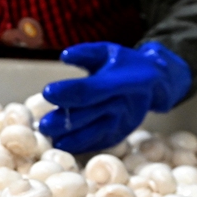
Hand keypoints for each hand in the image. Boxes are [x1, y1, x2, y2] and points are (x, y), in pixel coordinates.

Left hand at [39, 41, 190, 153]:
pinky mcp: (121, 134)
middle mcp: (126, 103)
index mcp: (124, 80)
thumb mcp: (108, 51)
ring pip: (95, 132)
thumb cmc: (124, 63)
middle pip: (91, 114)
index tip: (47, 92)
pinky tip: (63, 144)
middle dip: (65, 121)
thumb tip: (64, 56)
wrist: (154, 82)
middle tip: (42, 125)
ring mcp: (124, 122)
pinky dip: (81, 145)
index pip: (92, 89)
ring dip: (71, 137)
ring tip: (50, 138)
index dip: (69, 92)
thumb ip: (87, 53)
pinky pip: (99, 142)